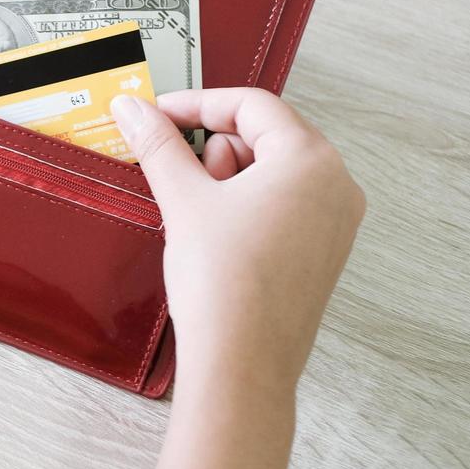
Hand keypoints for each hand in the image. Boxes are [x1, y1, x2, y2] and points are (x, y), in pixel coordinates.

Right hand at [111, 89, 364, 400]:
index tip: (158, 115)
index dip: (197, 104)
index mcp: (311, 160)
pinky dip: (248, 204)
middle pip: (267, 134)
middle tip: (180, 174)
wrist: (241, 364)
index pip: (252, 104)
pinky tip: (216, 233)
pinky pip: (286, 204)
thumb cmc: (224, 285)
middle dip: (215, 145)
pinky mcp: (323, 252)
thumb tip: (133, 108)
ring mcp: (335, 221)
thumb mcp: (184, 200)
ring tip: (199, 213)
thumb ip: (158, 144)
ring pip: (275, 170)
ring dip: (230, 176)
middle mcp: (336, 185)